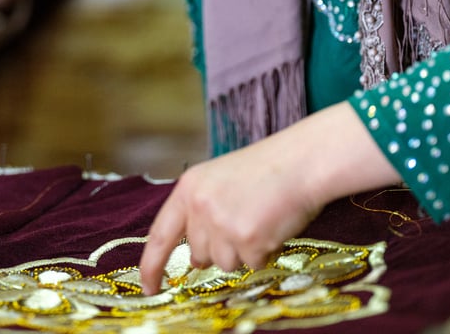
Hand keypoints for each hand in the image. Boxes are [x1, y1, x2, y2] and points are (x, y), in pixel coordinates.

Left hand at [138, 103, 400, 294]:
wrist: (301, 162)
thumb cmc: (265, 170)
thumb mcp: (218, 181)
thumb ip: (200, 213)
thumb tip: (195, 258)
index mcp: (188, 188)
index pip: (160, 235)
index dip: (151, 265)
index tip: (149, 286)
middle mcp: (200, 207)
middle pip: (198, 254)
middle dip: (219, 248)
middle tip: (242, 221)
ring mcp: (223, 225)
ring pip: (225, 263)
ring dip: (243, 251)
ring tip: (259, 219)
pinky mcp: (248, 240)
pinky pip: (252, 264)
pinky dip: (265, 252)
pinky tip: (272, 226)